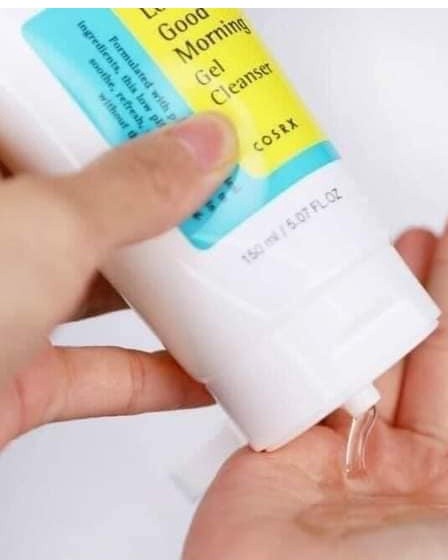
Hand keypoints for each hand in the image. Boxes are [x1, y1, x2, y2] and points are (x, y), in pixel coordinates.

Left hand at [0, 114, 235, 447]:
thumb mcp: (38, 229)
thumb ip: (128, 190)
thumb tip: (201, 149)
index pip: (54, 116)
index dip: (125, 107)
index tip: (186, 107)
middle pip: (92, 204)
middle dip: (166, 203)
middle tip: (225, 187)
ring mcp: (1, 307)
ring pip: (102, 288)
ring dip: (172, 291)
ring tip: (235, 270)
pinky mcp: (21, 375)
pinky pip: (104, 371)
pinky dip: (159, 376)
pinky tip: (207, 370)